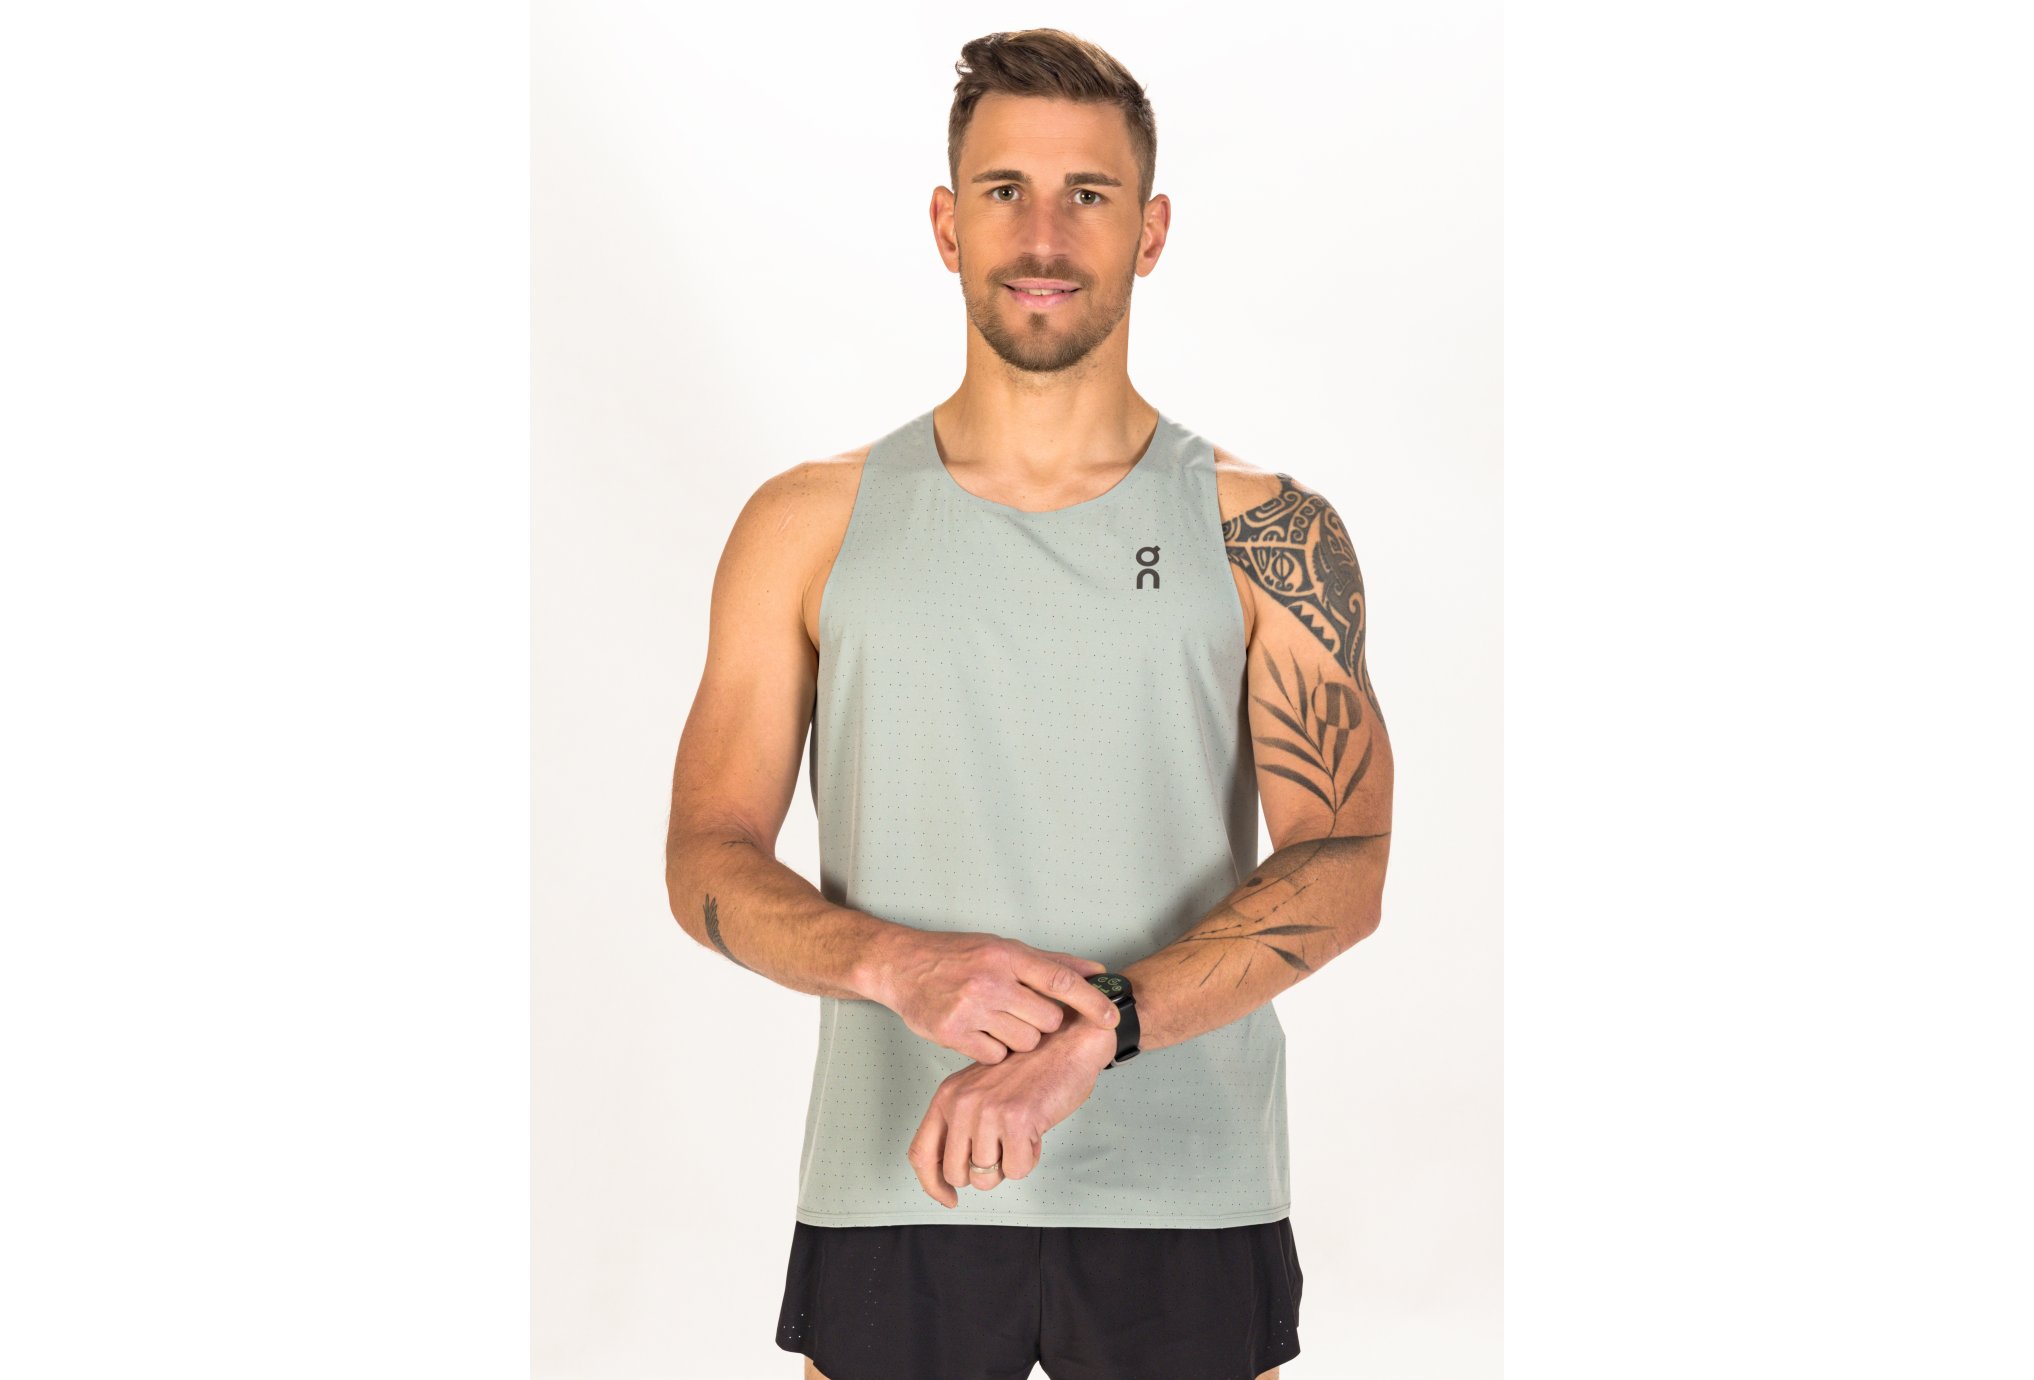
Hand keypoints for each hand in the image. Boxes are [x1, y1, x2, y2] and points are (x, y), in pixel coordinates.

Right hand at [867, 929, 1120, 1063]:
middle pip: (1047, 1019)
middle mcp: (990, 980)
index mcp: (1007, 955)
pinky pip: (995, 1055)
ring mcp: (970, 1008)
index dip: (1091, 1000)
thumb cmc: (957, 956)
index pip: (1061, 979)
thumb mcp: (1003, 948)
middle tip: (1023, 1013)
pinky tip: (980, 1033)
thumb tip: (1097, 970)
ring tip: (998, 1021)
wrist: (902, 966)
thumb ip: (1052, 962)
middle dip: (1043, 1023)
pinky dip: (993, 1050)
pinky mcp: (952, 1033)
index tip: (1112, 1016)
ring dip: (1018, 1038)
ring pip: (1024, 1042)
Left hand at [906, 1015, 1117, 1206]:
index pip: (921, 1153)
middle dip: (983, 1172)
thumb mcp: (980, 1089)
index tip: (949, 1198)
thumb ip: (960, 1124)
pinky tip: (1035, 1130)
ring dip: (1009, 1163)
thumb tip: (952, 1173)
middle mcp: (961, 1103)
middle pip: (955, 1174)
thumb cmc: (1030, 1068)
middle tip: (1003, 1148)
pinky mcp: (1016, 1120)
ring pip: (986, 1177)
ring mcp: (987, 1112)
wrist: (1067, 1042)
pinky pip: (1017, 1170)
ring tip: (1021, 1132)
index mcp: (947, 1096)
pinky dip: (1030, 1158)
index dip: (932, 1184)